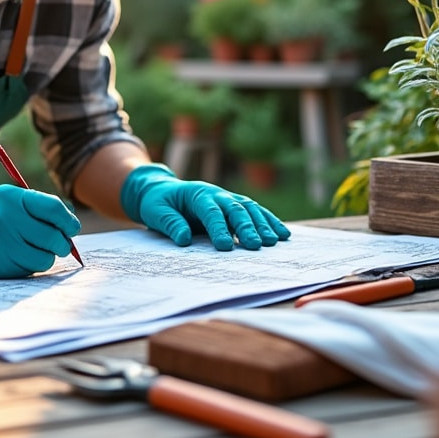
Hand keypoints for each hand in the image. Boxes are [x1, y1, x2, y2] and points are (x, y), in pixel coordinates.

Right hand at [0, 185, 80, 277]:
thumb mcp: (11, 200)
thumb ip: (41, 208)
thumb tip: (72, 227)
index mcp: (11, 197)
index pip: (53, 209)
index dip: (68, 221)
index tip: (71, 228)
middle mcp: (4, 218)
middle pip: (53, 237)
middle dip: (62, 243)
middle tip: (59, 243)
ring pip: (44, 258)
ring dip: (47, 256)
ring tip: (36, 249)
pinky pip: (30, 269)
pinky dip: (32, 265)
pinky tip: (19, 256)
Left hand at [120, 164, 289, 250]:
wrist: (162, 190)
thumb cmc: (158, 202)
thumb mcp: (155, 211)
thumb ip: (170, 223)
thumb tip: (184, 239)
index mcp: (197, 194)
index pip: (211, 212)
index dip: (219, 229)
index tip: (226, 247)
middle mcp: (217, 194)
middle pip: (236, 208)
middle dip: (247, 227)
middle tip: (256, 245)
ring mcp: (228, 198)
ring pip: (251, 209)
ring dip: (264, 224)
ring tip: (275, 241)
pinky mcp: (235, 206)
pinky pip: (255, 212)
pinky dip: (269, 222)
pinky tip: (282, 234)